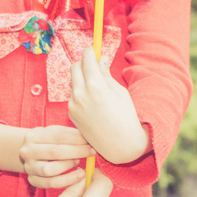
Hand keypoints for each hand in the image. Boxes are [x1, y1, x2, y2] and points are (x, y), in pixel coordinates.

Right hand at [19, 125, 94, 188]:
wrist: (31, 153)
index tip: (91, 141)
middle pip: (55, 152)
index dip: (77, 139)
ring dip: (69, 166)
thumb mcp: (55, 132)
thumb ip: (69, 134)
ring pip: (50, 170)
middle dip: (77, 152)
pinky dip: (67, 180)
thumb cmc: (48, 141)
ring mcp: (29, 167)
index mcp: (33, 136)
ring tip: (79, 162)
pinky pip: (51, 183)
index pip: (59, 136)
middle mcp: (28, 151)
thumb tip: (89, 137)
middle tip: (91, 152)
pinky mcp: (33, 180)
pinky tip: (78, 176)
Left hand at [68, 48, 149, 164]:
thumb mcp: (119, 91)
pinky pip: (73, 96)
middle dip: (83, 63)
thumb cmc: (126, 117)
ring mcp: (73, 105)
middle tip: (94, 66)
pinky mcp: (71, 113)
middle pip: (75, 67)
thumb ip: (106, 74)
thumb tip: (101, 59)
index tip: (93, 51)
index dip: (90, 52)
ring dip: (82, 79)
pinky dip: (80, 93)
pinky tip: (93, 103)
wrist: (120, 145)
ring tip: (97, 89)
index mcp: (95, 86)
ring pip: (73, 82)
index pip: (87, 59)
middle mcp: (80, 94)